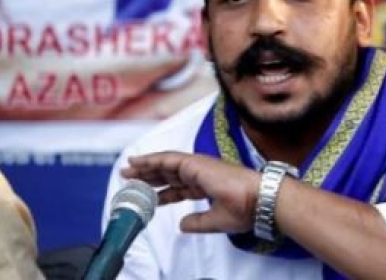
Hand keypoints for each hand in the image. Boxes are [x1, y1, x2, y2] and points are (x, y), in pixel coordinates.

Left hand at [121, 151, 260, 233]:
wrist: (257, 198)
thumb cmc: (245, 208)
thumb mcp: (216, 221)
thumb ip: (198, 222)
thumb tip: (181, 224)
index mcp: (207, 186)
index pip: (179, 189)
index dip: (163, 192)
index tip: (150, 195)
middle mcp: (201, 173)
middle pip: (169, 174)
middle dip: (149, 176)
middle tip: (131, 178)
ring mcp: (198, 166)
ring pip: (166, 164)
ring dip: (146, 166)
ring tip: (128, 169)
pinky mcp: (195, 163)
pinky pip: (168, 159)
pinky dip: (152, 160)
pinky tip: (139, 163)